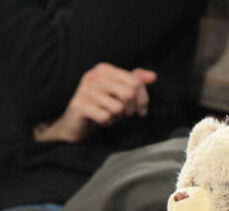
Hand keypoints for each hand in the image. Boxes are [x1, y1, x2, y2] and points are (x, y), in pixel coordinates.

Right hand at [34, 63, 156, 142]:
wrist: (75, 123)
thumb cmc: (100, 106)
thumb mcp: (119, 92)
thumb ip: (135, 81)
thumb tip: (153, 76)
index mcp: (104, 69)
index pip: (135, 81)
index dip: (143, 99)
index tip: (140, 110)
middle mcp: (92, 76)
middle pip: (128, 93)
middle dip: (131, 109)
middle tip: (126, 115)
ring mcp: (84, 90)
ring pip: (117, 107)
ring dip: (117, 117)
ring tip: (108, 116)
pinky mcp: (79, 105)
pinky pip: (105, 116)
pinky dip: (106, 123)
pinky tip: (99, 121)